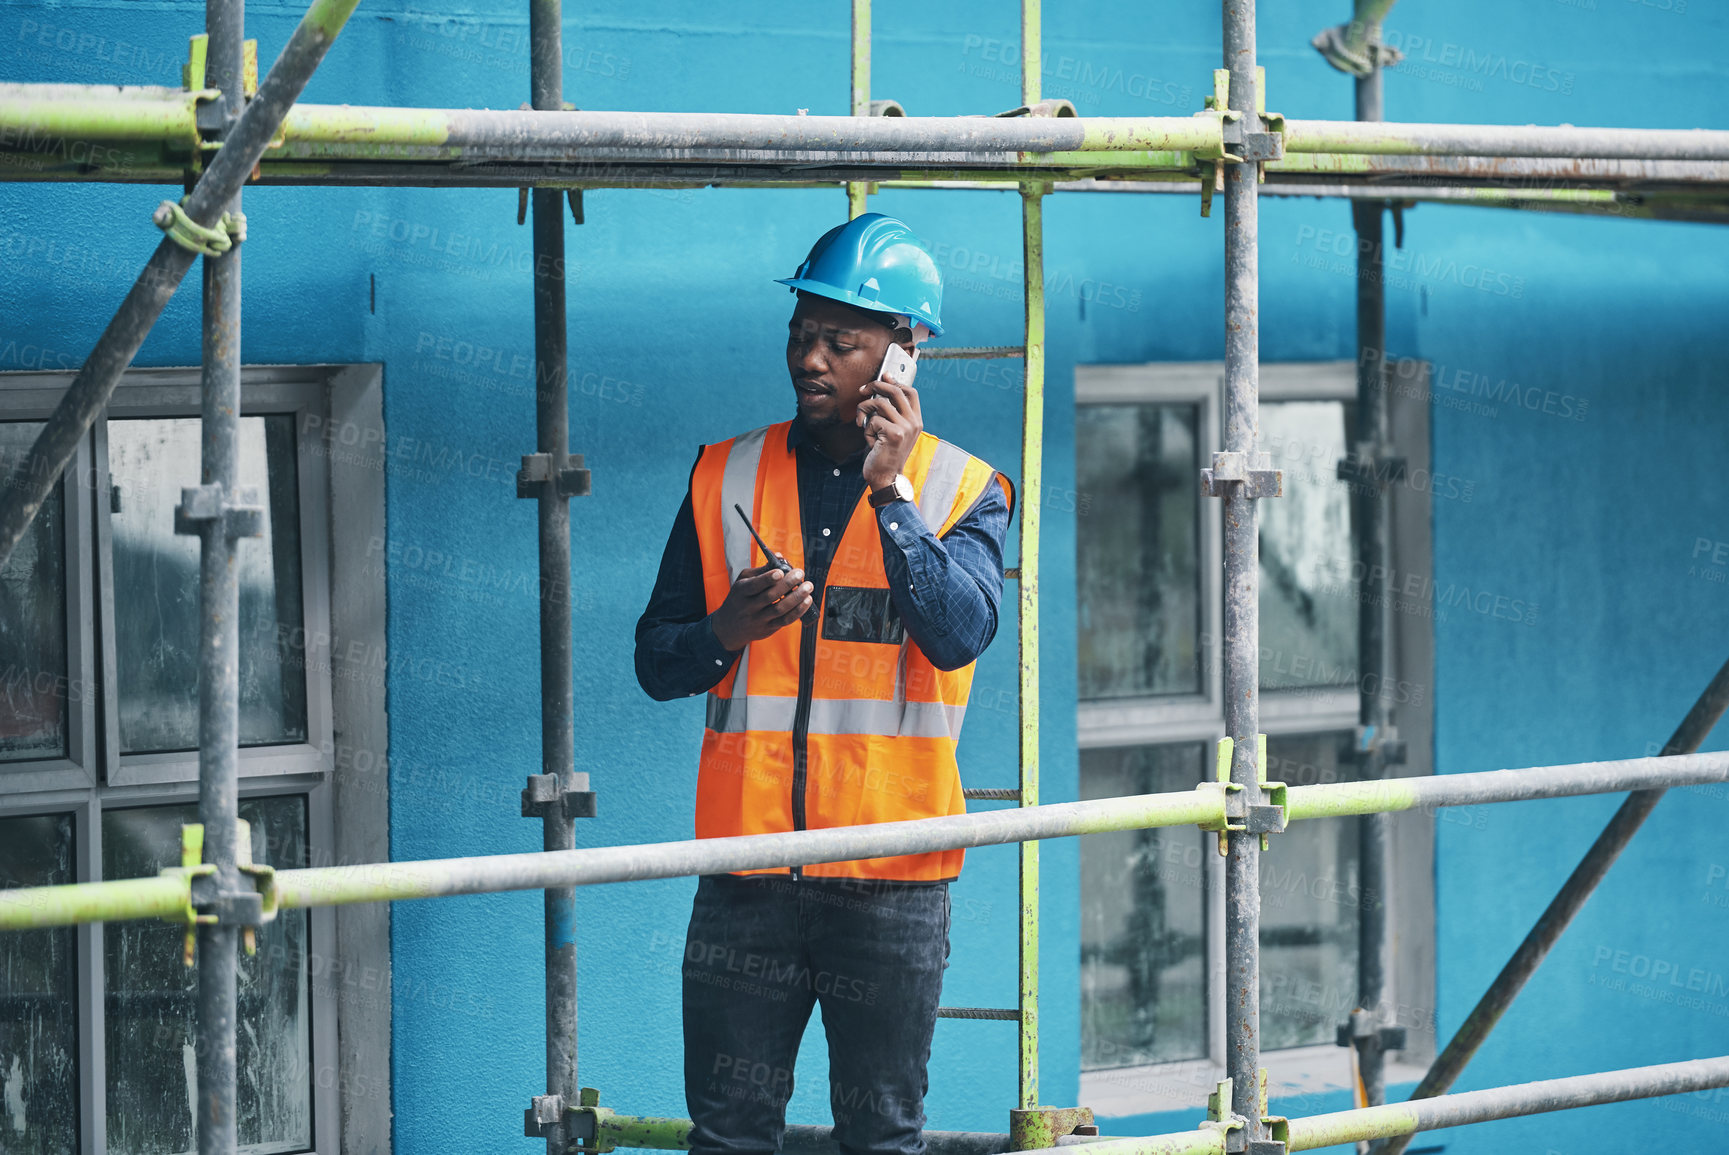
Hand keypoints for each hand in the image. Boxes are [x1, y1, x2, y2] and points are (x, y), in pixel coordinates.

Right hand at [708, 563, 813, 651]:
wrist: (729, 627)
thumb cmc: (739, 598)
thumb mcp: (743, 581)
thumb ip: (761, 570)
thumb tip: (779, 556)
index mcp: (741, 591)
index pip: (754, 585)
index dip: (767, 579)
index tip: (780, 572)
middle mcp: (749, 607)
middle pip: (769, 596)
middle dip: (787, 584)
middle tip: (800, 574)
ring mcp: (759, 620)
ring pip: (779, 610)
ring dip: (796, 598)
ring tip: (808, 587)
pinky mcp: (768, 629)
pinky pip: (785, 621)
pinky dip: (798, 611)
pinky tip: (807, 601)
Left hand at [858, 376, 922, 490]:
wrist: (885, 477)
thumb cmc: (884, 453)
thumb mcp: (891, 429)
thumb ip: (890, 409)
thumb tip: (885, 380)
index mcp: (916, 420)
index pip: (910, 391)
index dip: (894, 381)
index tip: (882, 377)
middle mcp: (914, 422)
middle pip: (895, 391)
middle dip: (875, 386)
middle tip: (863, 390)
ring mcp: (906, 428)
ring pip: (880, 403)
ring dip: (865, 411)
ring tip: (862, 423)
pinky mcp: (894, 434)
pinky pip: (873, 420)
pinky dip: (866, 429)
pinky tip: (870, 441)